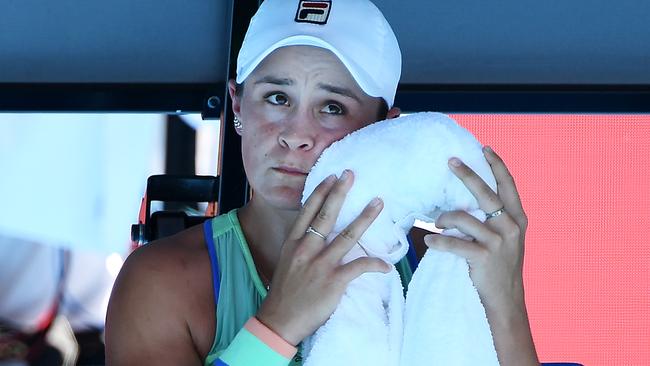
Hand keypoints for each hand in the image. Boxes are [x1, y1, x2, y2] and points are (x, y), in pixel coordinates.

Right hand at [256, 170, 390, 345]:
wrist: (278, 321)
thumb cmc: (284, 293)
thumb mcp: (287, 262)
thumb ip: (301, 246)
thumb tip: (317, 233)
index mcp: (293, 243)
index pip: (307, 211)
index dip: (320, 192)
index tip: (331, 177)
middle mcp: (306, 249)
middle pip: (326, 215)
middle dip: (339, 193)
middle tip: (351, 174)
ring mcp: (320, 265)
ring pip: (347, 235)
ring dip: (365, 218)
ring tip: (378, 203)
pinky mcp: (333, 282)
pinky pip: (359, 267)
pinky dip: (374, 265)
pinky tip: (386, 265)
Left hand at [424, 146, 527, 311]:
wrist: (506, 300)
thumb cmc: (500, 266)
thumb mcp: (507, 239)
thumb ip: (495, 219)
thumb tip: (469, 199)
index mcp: (517, 219)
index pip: (508, 185)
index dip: (497, 165)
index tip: (485, 148)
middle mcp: (510, 227)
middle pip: (486, 193)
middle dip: (467, 175)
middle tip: (450, 161)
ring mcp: (498, 242)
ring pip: (463, 218)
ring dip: (444, 218)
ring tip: (435, 223)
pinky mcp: (483, 257)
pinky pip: (454, 243)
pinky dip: (438, 242)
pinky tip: (429, 242)